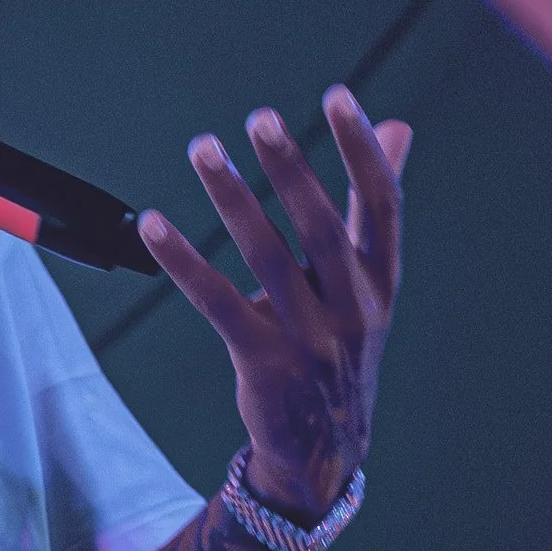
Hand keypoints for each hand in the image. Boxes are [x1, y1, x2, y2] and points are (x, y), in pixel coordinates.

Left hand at [138, 86, 407, 523]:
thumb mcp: (366, 284)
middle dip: (292, 169)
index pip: (383, 205)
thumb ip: (371, 206)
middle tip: (260, 118)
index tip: (338, 96)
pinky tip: (154, 224)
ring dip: (231, 198)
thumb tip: (397, 125)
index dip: (362, 150)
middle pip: (322, 226)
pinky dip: (183, 261)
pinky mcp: (263, 362)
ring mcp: (309, 339)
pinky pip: (217, 302)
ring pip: (266, 257)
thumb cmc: (339, 348)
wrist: (322, 454)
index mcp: (381, 283)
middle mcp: (354, 309)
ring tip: (203, 148)